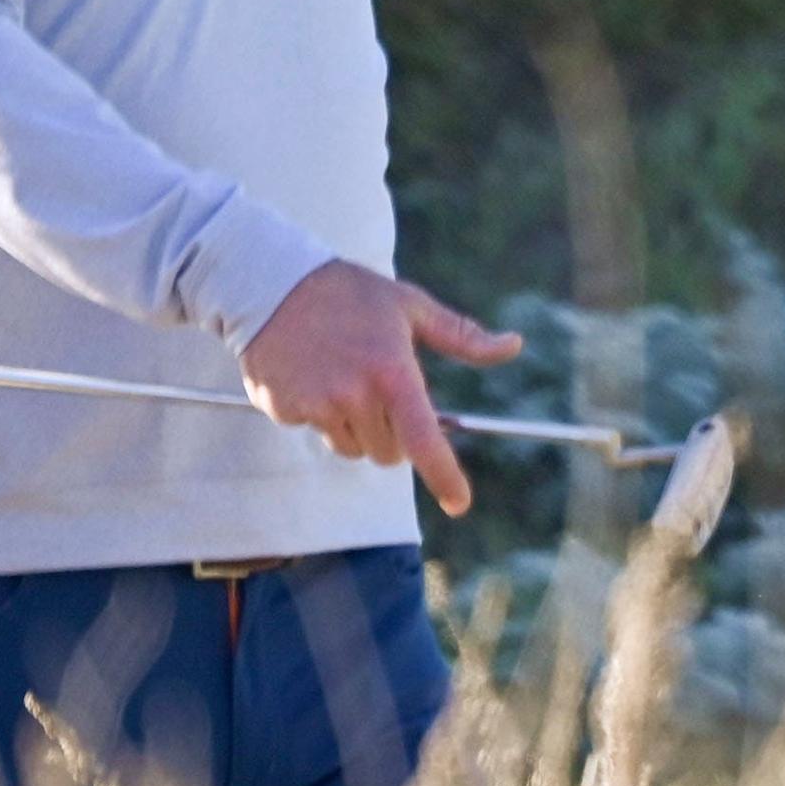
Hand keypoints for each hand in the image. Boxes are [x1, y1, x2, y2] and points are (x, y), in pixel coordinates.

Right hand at [238, 260, 525, 516]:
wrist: (271, 282)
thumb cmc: (350, 293)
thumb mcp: (411, 307)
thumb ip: (462, 336)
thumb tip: (513, 346)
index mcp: (392, 372)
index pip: (425, 441)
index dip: (445, 477)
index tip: (459, 503)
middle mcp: (356, 395)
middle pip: (387, 452)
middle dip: (391, 433)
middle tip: (377, 389)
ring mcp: (317, 405)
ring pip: (351, 447)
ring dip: (354, 426)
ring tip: (340, 374)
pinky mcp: (284, 409)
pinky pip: (314, 431)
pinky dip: (318, 412)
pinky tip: (310, 373)